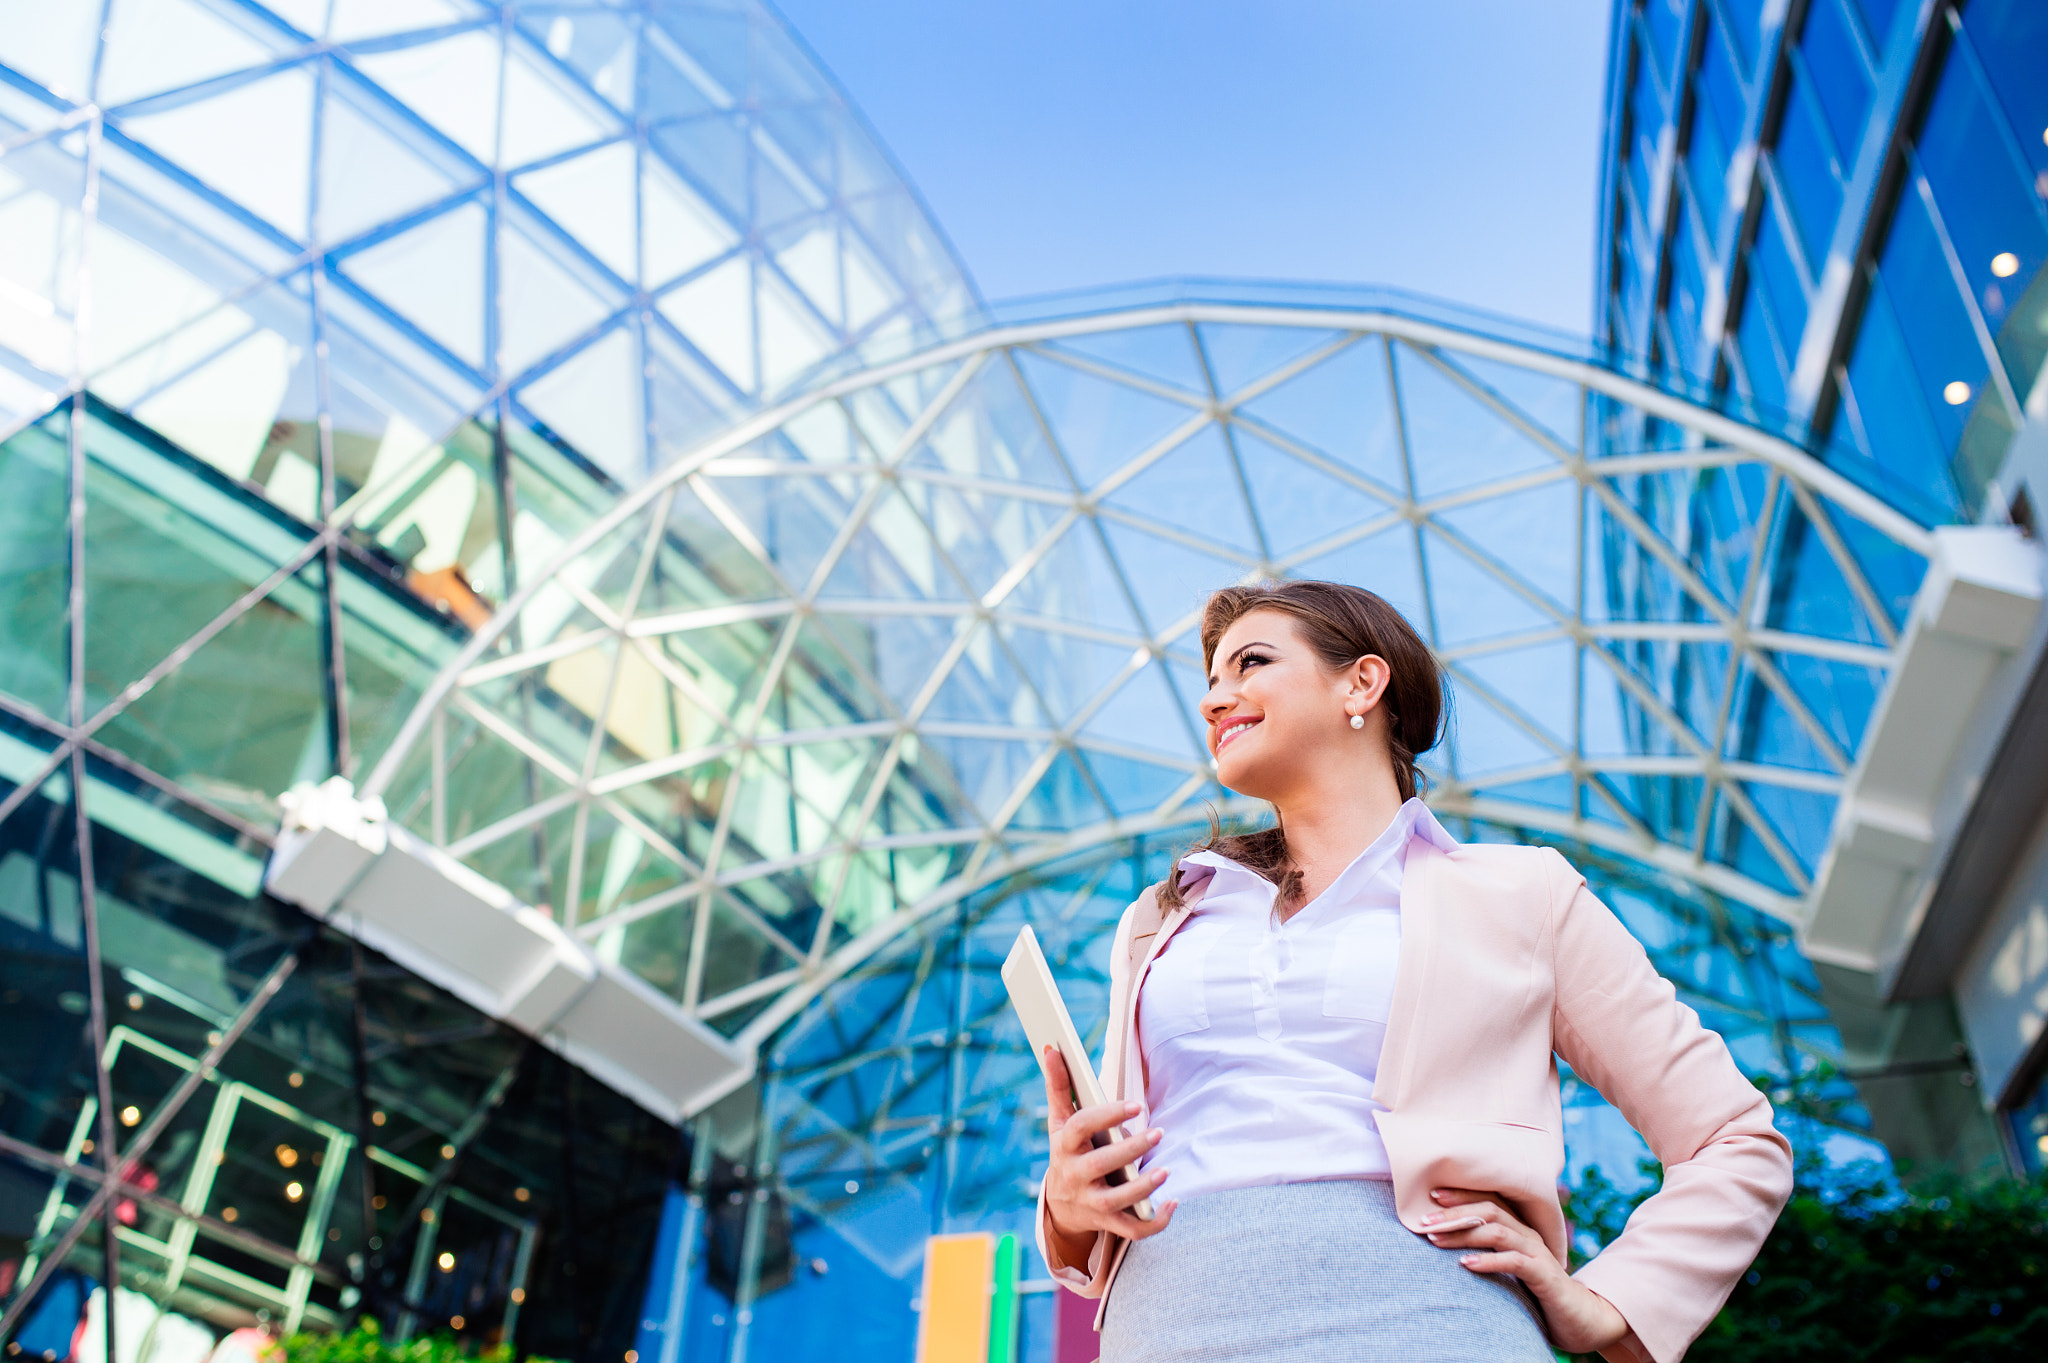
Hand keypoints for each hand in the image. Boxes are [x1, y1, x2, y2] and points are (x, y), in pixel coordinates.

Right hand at [1040, 1046, 1176, 1262]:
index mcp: (1065, 1147)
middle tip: (1158, 1132)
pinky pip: (1132, 1229)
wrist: (1061, 1206)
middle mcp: (1075, 1176)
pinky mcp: (1107, 1222)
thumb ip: (1059, 1087)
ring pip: (1117, 1201)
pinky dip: (1155, 1222)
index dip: (1107, 1116)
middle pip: (1101, 1165)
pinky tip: (1173, 1204)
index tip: (1135, 1105)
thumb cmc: (1067, 1152)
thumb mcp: (1059, 1122)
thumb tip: (1052, 1049)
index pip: (1081, 1128)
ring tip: (1166, 1170)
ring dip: (1143, 1188)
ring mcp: (1091, 1202)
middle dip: (1131, 1150)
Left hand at [1421, 1187, 1630, 1355]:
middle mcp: (1527, 1233)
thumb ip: (1485, 1251)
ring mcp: (1537, 1252)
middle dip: (1454, 1212)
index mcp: (1518, 1228)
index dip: (1459, 1195)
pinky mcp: (1544, 1274)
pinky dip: (1488, 1260)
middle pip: (1489, 1209)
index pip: (1487, 1200)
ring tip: (1436, 1240)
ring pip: (1498, 1230)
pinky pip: (1514, 1261)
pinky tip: (1466, 1264)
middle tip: (1424, 1220)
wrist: (1578, 1317)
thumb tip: (1444, 1240)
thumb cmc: (1535, 1291)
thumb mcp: (1507, 1266)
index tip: (1430, 1196)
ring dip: (1464, 1233)